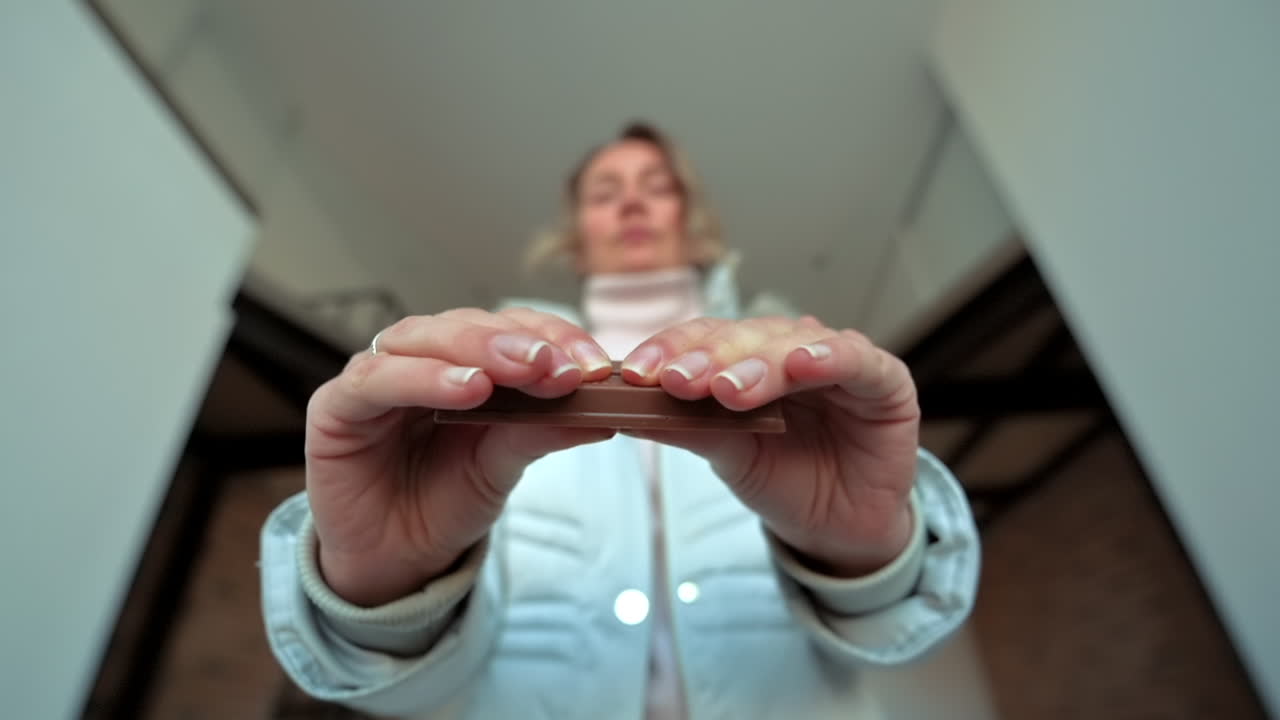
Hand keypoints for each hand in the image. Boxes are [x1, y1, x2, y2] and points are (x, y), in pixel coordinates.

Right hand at [304, 308, 614, 606]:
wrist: (396, 559)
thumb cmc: (447, 500)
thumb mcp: (504, 465)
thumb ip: (542, 430)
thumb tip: (606, 413)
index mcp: (466, 360)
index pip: (512, 328)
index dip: (555, 338)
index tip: (596, 366)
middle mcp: (420, 357)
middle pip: (468, 325)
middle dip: (518, 341)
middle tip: (558, 364)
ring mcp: (376, 376)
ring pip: (422, 338)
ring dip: (475, 350)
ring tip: (518, 372)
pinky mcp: (335, 406)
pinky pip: (375, 379)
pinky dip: (421, 377)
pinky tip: (465, 388)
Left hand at [619, 316, 919, 576]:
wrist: (838, 526)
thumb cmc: (783, 477)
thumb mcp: (727, 453)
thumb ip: (687, 425)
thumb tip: (624, 410)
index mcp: (745, 357)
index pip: (702, 339)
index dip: (668, 350)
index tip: (634, 374)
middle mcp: (787, 348)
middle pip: (743, 337)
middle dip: (707, 358)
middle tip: (677, 381)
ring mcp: (836, 358)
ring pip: (792, 344)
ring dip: (757, 363)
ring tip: (727, 388)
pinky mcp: (883, 380)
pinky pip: (856, 360)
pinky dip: (829, 357)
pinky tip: (802, 365)